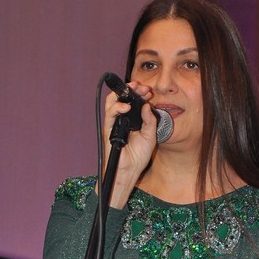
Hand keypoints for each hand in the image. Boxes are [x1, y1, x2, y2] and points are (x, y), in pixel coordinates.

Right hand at [102, 81, 158, 208]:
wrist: (129, 171)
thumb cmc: (138, 156)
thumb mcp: (150, 136)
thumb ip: (149, 120)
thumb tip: (147, 105)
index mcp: (132, 120)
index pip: (134, 102)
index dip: (140, 94)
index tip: (148, 92)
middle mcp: (122, 119)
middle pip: (122, 98)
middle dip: (131, 90)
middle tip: (141, 87)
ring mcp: (114, 123)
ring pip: (112, 102)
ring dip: (123, 94)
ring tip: (134, 92)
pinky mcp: (108, 129)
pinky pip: (109, 115)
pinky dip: (116, 108)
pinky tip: (126, 107)